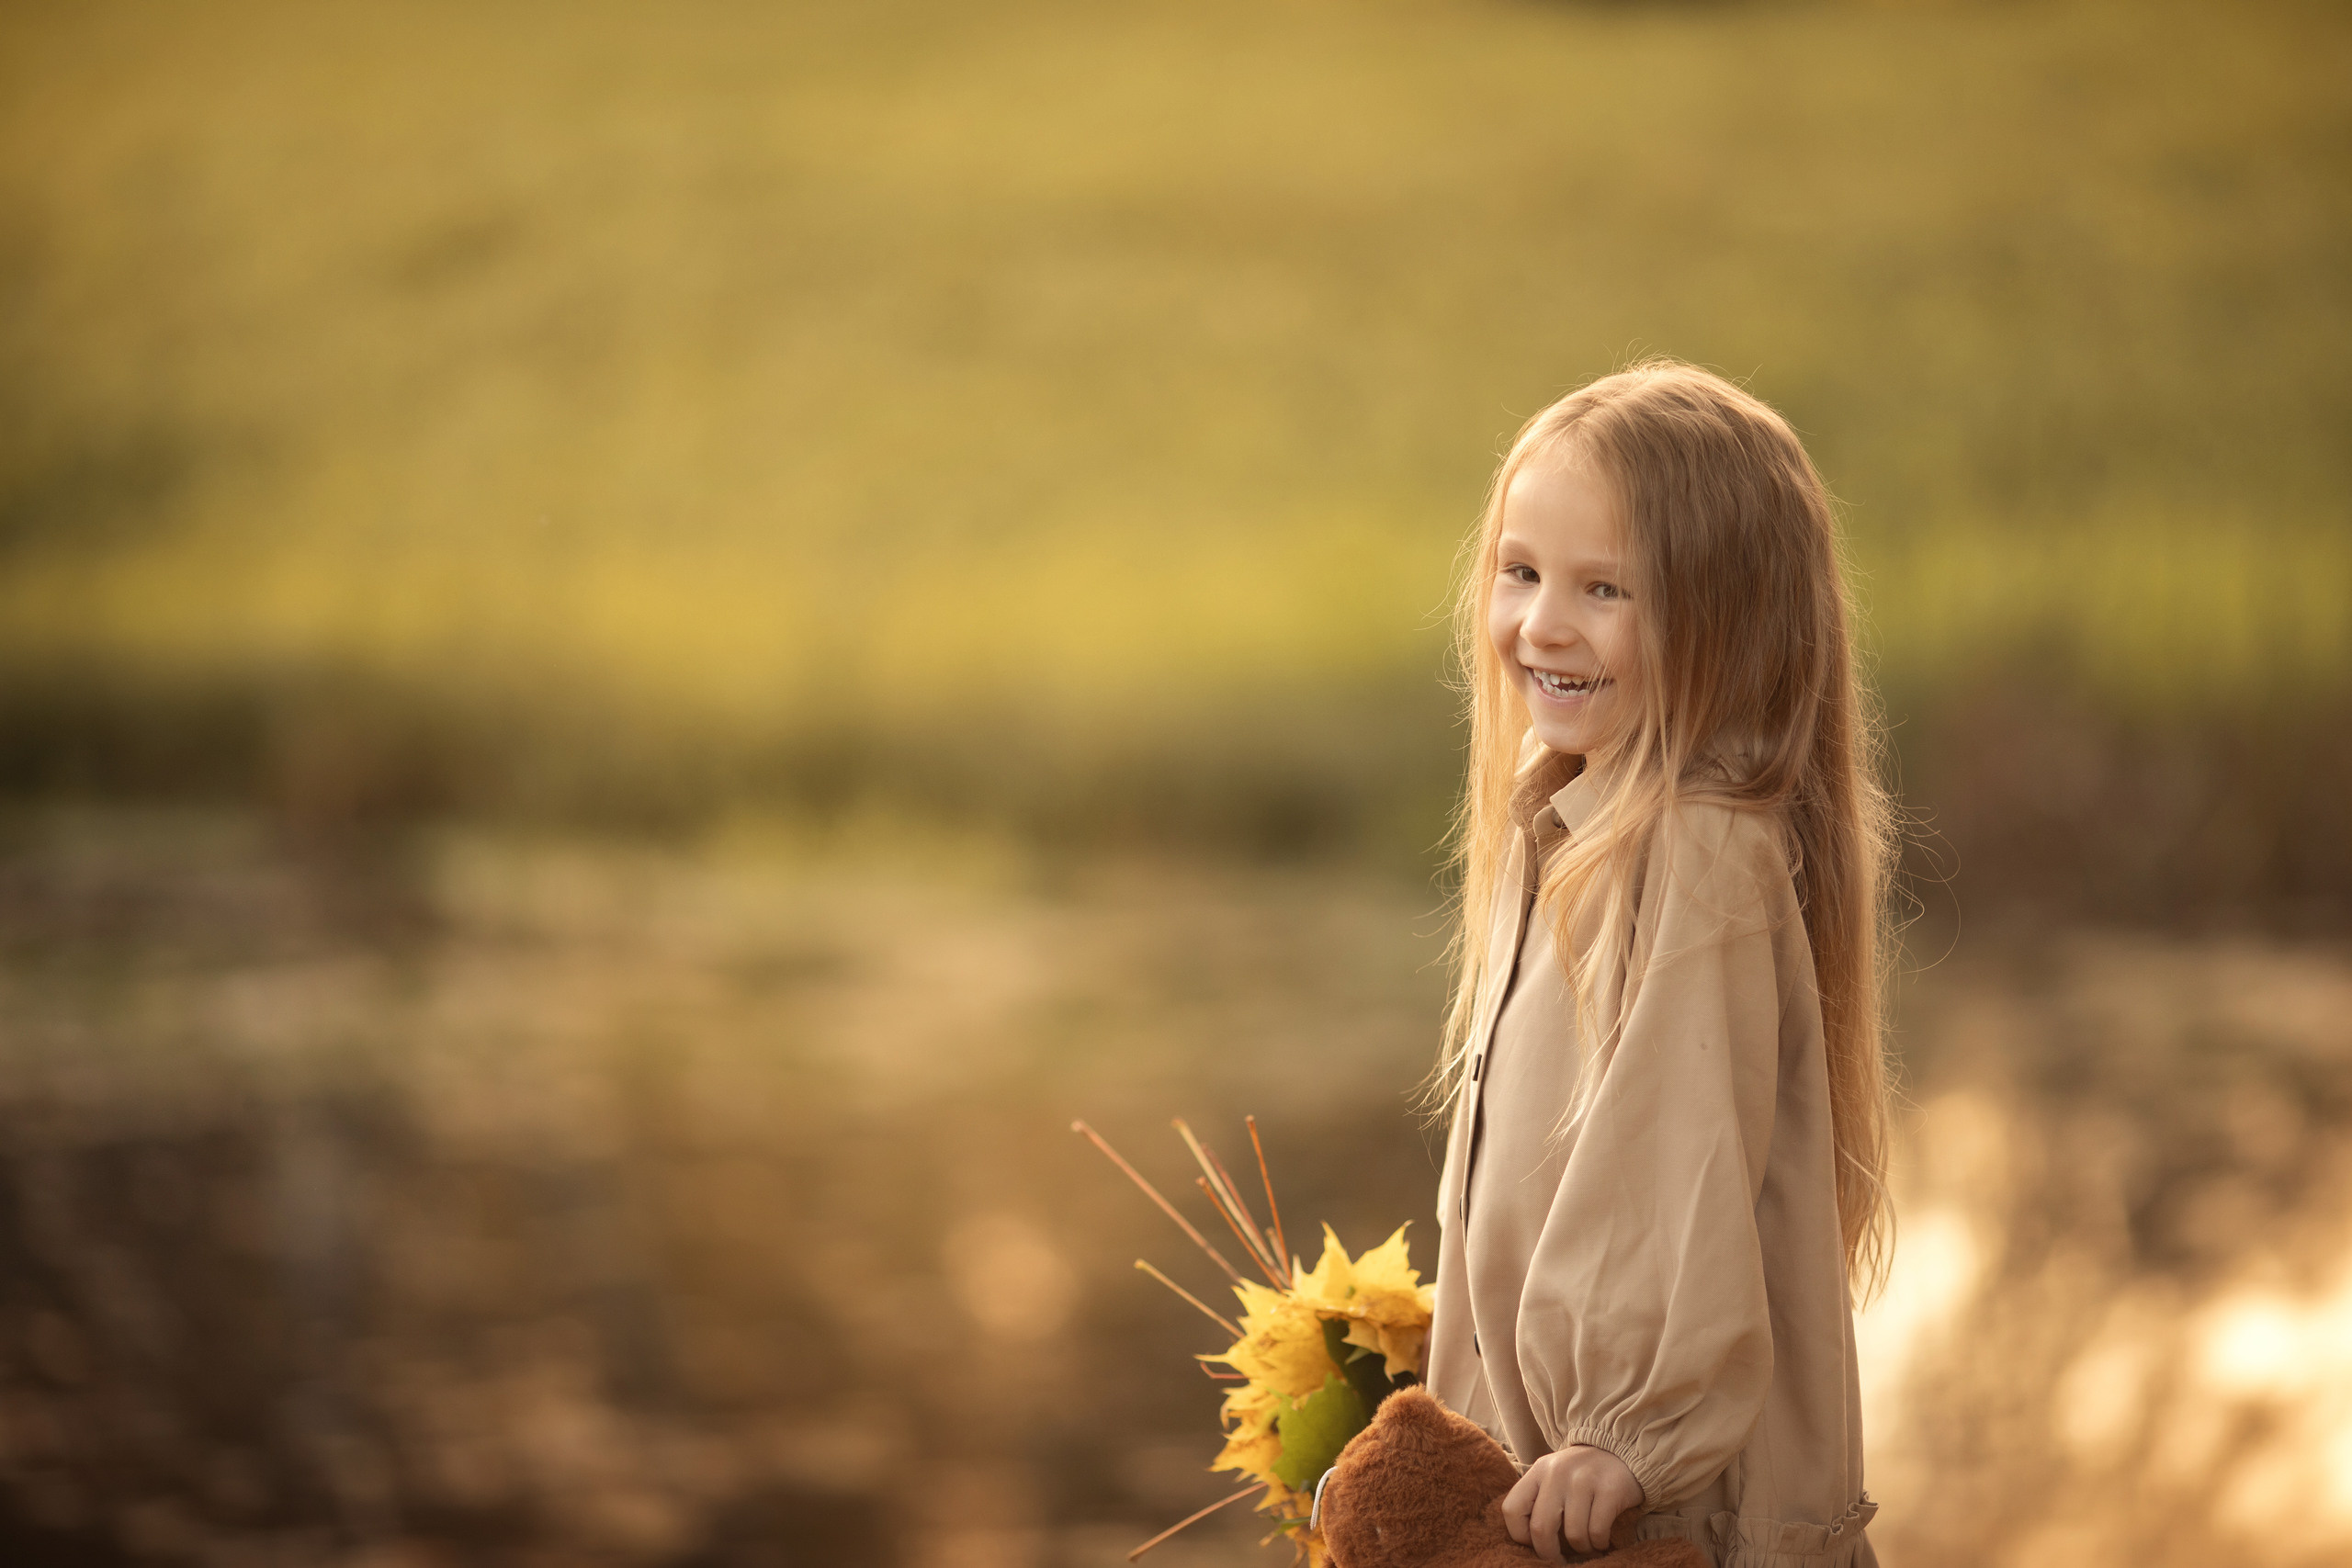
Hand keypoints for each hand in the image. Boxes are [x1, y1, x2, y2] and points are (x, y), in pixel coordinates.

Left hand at [1501, 1444, 1642, 1563]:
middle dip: (1549, 1552)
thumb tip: (1530, 1542)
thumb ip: (1539, 1499)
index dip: (1520, 1535)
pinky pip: (1597, 1532)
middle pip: (1541, 1528)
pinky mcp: (1609, 1490)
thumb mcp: (1554, 1476)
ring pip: (1573, 1535)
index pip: (1512, 1509)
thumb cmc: (1582, 1474)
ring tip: (1587, 1545)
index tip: (1535, 1544)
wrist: (1622, 1451)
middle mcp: (1557, 1473)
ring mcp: (1583, 1480)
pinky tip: (1602, 1540)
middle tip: (1560, 1559)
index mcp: (1539, 1471)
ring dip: (1581, 1548)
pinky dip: (1599, 1543)